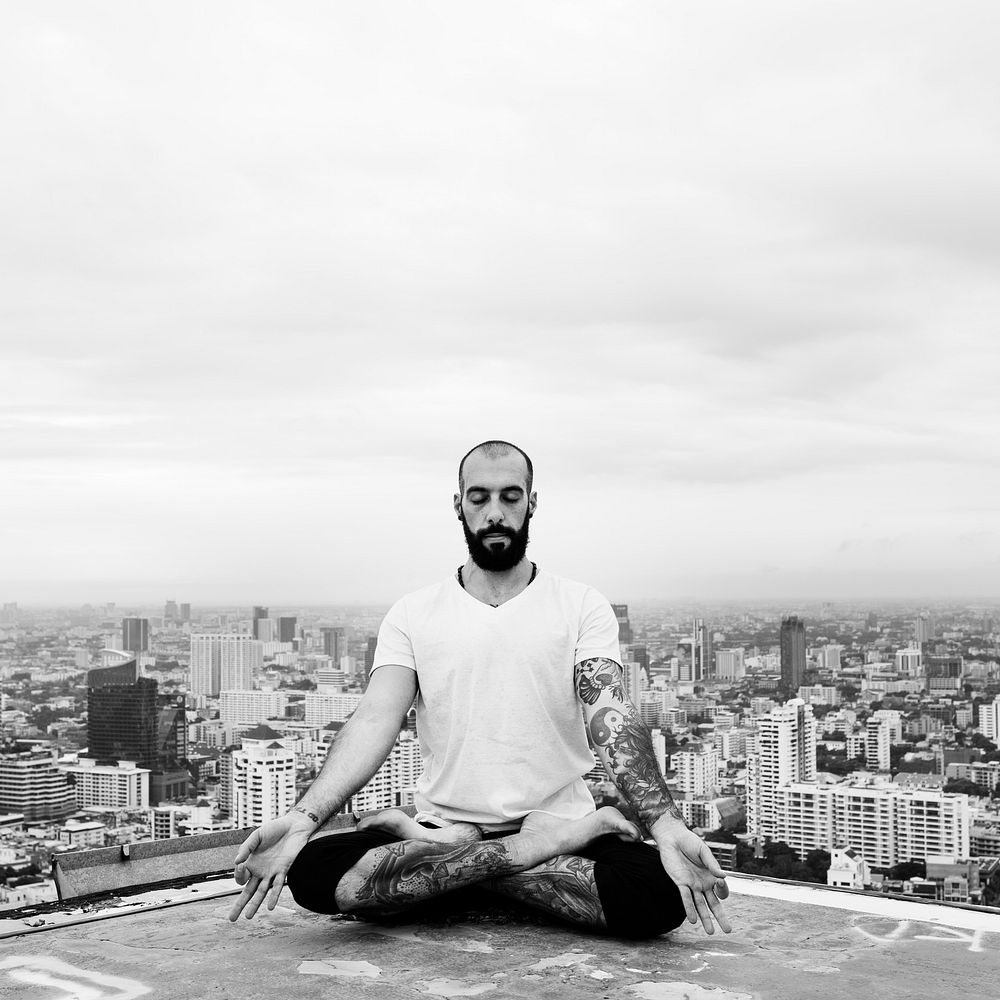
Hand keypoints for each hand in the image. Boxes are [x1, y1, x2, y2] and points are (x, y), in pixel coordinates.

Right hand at [228, 812, 315, 920]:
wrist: (294, 825)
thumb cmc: (274, 829)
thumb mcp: (257, 835)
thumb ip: (246, 847)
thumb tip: (236, 862)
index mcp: (252, 863)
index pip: (241, 877)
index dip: (238, 875)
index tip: (241, 865)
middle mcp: (261, 871)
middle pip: (248, 891)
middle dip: (240, 905)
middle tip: (231, 919)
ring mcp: (272, 872)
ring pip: (262, 892)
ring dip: (255, 904)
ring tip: (248, 917)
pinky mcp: (284, 870)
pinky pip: (278, 885)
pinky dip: (274, 896)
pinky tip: (270, 906)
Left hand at [651, 815, 730, 934]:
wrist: (672, 837)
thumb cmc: (690, 842)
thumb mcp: (703, 851)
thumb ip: (712, 864)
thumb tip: (723, 876)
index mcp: (712, 876)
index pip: (722, 890)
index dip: (723, 890)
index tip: (720, 882)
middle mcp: (703, 883)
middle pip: (713, 903)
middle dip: (720, 917)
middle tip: (728, 930)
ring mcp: (692, 885)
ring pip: (700, 905)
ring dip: (705, 918)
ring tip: (710, 932)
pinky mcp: (680, 882)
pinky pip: (686, 898)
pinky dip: (689, 908)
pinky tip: (693, 920)